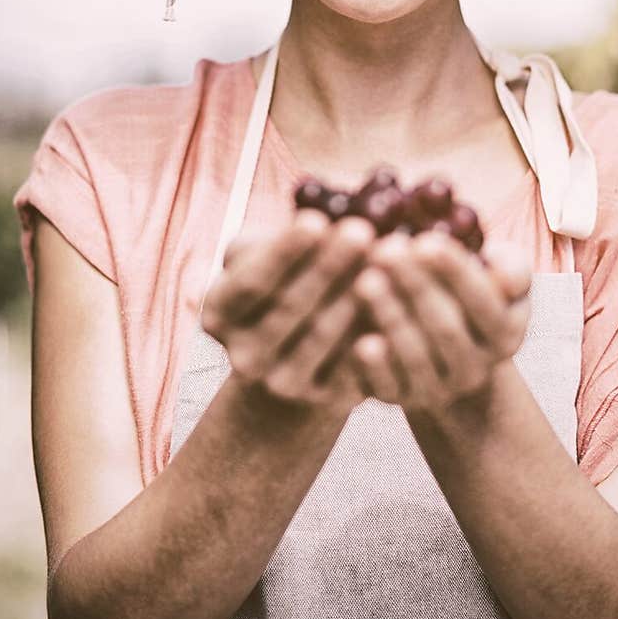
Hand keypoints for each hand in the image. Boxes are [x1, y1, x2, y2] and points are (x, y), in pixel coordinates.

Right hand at [200, 210, 375, 416]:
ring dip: (357, 294)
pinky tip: (397, 300)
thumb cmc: (282, 282)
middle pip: (290, 308)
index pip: (252, 282)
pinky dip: (373, 332)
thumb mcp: (262, 256)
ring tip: (386, 258)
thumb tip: (316, 219)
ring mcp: (282, 383)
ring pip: (323, 336)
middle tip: (361, 231)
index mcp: (220, 313)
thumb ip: (276, 241)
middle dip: (328, 266)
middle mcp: (244, 356)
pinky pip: (351, 364)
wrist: (296, 353)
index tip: (316, 220)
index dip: (284, 252)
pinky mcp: (323, 400)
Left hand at [349, 230, 531, 413]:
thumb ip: (512, 269)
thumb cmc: (466, 293)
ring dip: (391, 317)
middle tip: (386, 250)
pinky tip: (360, 341)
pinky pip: (388, 386)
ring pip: (415, 356)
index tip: (426, 240)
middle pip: (446, 329)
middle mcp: (474, 369)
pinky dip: (374, 367)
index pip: (484, 304)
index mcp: (504, 334)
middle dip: (415, 286)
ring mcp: (437, 389)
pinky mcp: (400, 398)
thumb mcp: (499, 276)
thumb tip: (505, 281)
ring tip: (366, 279)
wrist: (439, 347)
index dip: (456, 273)